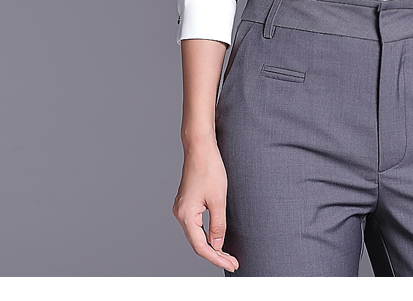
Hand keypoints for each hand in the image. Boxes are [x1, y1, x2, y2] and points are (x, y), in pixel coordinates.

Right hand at [172, 140, 238, 271]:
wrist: (200, 147)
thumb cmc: (209, 168)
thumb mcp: (218, 199)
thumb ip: (218, 225)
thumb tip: (216, 246)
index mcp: (185, 215)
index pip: (201, 247)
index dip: (217, 258)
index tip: (231, 264)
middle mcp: (180, 214)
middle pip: (197, 243)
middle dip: (215, 254)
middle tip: (233, 262)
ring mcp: (182, 208)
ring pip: (196, 235)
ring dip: (211, 246)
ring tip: (227, 255)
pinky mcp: (186, 203)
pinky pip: (195, 225)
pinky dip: (206, 234)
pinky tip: (216, 238)